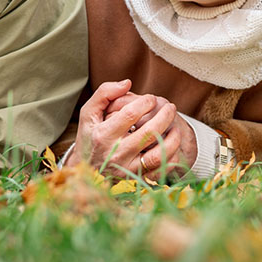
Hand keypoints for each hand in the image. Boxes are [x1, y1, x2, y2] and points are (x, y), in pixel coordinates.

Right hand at [66, 80, 196, 179]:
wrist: (86, 169)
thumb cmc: (89, 136)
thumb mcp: (88, 112)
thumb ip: (104, 93)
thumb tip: (127, 83)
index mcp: (103, 135)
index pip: (130, 115)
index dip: (145, 103)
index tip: (151, 98)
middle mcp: (115, 153)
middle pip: (148, 133)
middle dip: (165, 116)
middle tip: (170, 107)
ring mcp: (127, 168)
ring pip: (158, 155)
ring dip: (172, 138)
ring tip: (175, 126)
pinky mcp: (136, 178)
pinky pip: (160, 170)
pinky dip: (171, 156)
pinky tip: (171, 144)